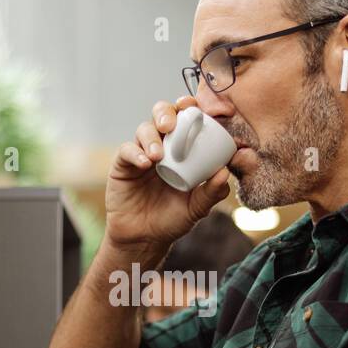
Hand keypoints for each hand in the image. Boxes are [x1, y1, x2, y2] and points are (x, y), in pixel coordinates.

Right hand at [104, 96, 231, 255]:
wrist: (145, 239)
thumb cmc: (172, 220)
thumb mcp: (197, 208)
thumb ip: (212, 192)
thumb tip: (225, 171)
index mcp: (182, 150)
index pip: (186, 120)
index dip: (190, 108)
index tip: (197, 109)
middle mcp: (162, 146)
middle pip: (162, 114)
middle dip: (167, 113)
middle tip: (171, 125)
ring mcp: (140, 153)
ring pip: (144, 129)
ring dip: (151, 137)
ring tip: (158, 155)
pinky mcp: (122, 164)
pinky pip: (127, 150)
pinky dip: (135, 153)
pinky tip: (145, 163)